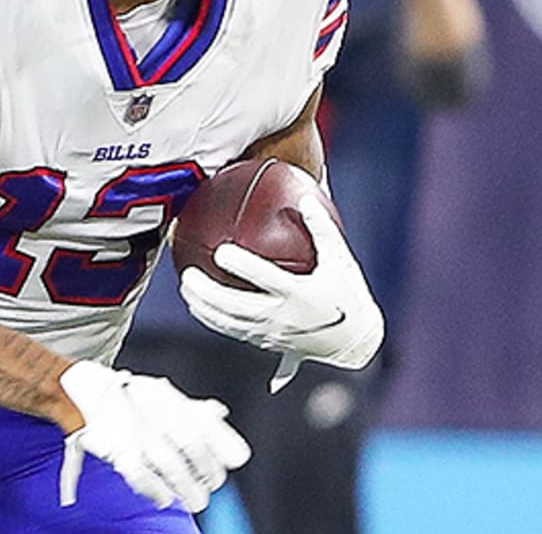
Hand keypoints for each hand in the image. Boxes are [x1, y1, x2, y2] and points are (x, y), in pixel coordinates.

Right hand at [57, 359, 250, 511]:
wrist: (91, 392)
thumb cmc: (133, 398)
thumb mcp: (168, 397)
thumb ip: (197, 411)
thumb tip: (222, 418)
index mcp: (171, 398)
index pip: (205, 421)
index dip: (224, 442)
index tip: (237, 459)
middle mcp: (157, 413)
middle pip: (192, 446)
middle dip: (208, 470)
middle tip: (213, 483)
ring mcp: (139, 434)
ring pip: (172, 466)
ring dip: (188, 487)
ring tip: (197, 500)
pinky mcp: (120, 452)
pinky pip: (142, 476)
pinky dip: (157, 490)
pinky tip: (166, 498)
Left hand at [179, 194, 383, 392]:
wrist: (356, 341)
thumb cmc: (348, 294)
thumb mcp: (341, 258)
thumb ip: (322, 228)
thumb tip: (304, 197)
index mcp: (300, 294)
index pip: (265, 279)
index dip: (242, 266)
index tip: (221, 252)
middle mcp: (283, 317)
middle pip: (237, 307)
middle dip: (208, 294)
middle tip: (187, 276)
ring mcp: (274, 333)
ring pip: (230, 324)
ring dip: (204, 309)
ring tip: (186, 289)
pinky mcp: (268, 343)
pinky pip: (235, 332)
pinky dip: (214, 320)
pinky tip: (198, 308)